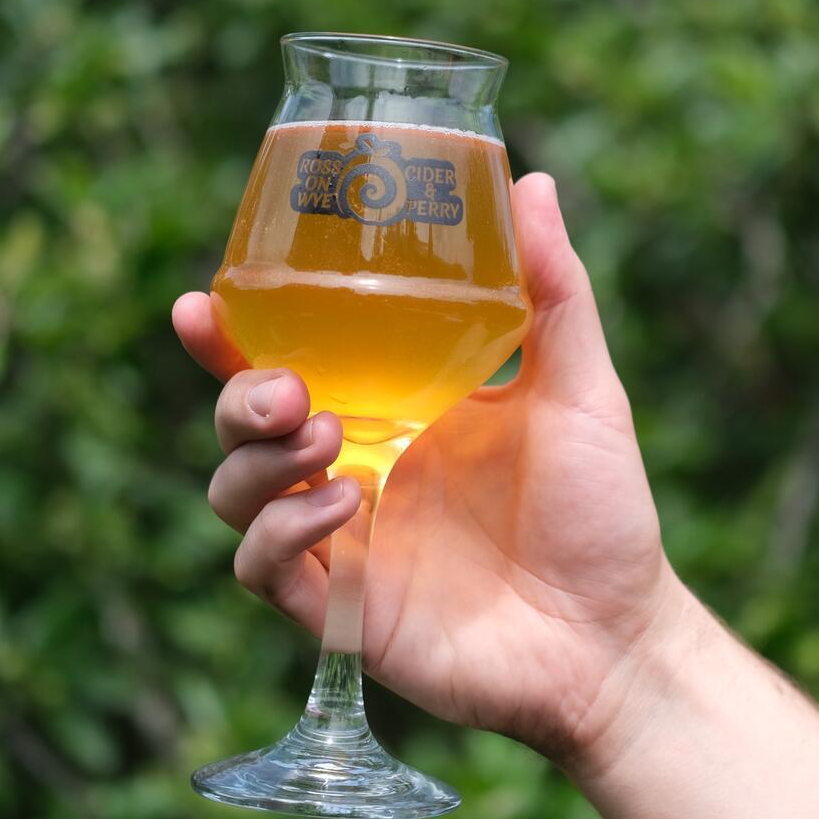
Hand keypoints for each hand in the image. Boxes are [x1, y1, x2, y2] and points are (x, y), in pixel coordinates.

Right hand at [173, 174, 691, 766]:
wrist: (617, 635)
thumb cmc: (599, 508)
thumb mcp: (579, 386)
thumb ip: (554, 291)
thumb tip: (533, 183)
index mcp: (389, 409)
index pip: (284, 363)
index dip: (228, 337)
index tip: (202, 304)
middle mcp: (351, 468)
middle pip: (239, 424)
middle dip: (236, 396)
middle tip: (287, 388)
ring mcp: (342, 540)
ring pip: (235, 493)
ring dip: (258, 461)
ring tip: (328, 439)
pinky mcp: (341, 609)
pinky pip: (264, 569)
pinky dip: (284, 531)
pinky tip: (349, 506)